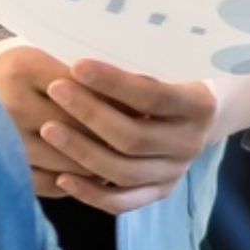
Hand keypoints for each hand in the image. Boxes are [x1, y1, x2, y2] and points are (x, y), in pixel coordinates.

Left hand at [0, 39, 220, 209]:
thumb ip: (135, 63)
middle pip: (135, 138)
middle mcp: (191, 143)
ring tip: (47, 130)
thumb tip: (82, 47)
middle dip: (90, 114)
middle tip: (55, 90)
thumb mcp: (167, 62)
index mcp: (199, 106)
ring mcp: (175, 172)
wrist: (202, 112)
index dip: (114, 83)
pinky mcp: (158, 191)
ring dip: (82, 151)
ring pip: (124, 172)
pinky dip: (91, 193)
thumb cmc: (173, 75)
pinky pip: (123, 202)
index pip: (154, 97)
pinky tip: (61, 176)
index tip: (77, 65)